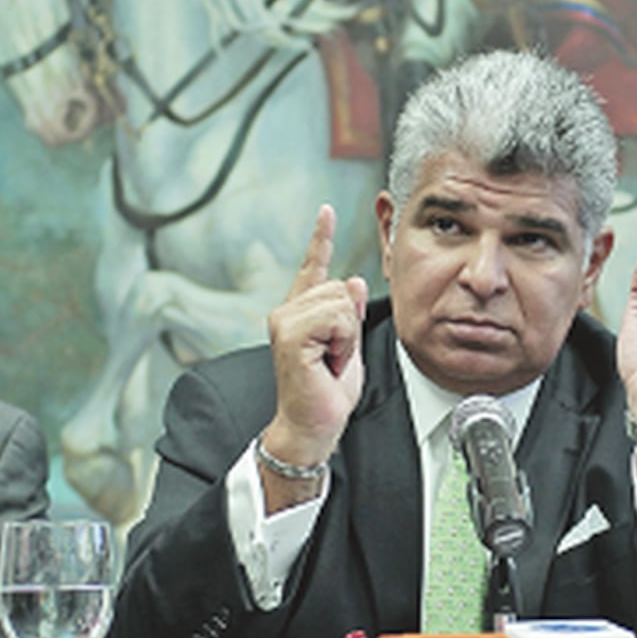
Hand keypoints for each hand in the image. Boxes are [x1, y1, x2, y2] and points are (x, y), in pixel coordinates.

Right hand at [262, 204, 367, 468]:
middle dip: (349, 325)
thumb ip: (348, 313)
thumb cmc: (327, 392)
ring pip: (338, 302)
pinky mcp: (289, 334)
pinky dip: (341, 343)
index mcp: (300, 312)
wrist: (313, 425)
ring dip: (346, 337)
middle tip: (334, 357)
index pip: (314, 267)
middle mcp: (286, 312)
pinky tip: (326, 363)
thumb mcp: (348, 346)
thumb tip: (352, 280)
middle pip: (338, 287)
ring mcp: (284, 321)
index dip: (321, 238)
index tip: (326, 211)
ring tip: (329, 361)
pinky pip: (334, 318)